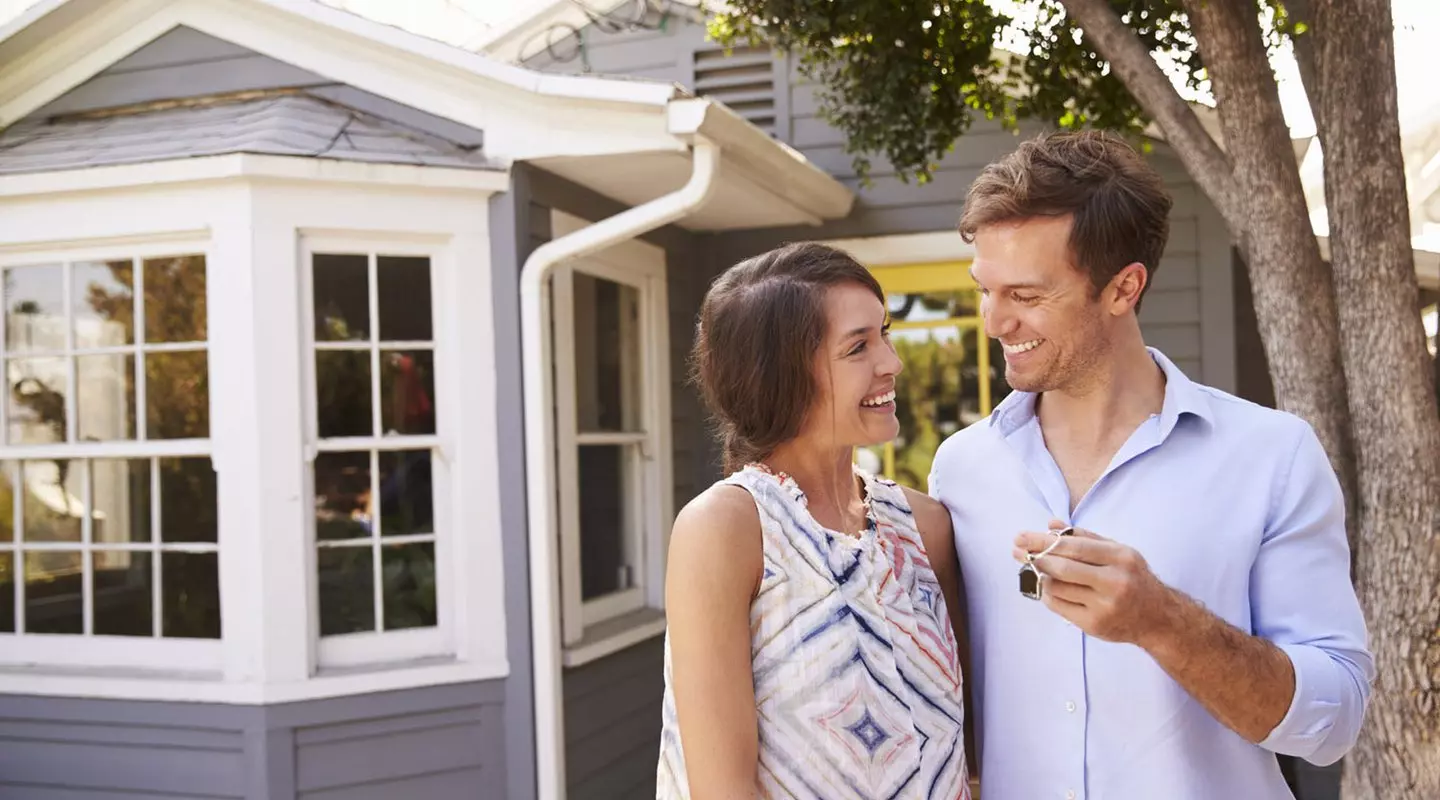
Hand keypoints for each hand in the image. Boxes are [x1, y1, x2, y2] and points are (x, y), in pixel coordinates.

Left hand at [1013, 521, 1178, 645]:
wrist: (1157, 618)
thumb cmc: (1133, 578)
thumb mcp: (1117, 552)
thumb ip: (1084, 536)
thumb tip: (1051, 524)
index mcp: (1120, 557)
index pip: (1073, 546)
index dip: (1043, 541)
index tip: (1021, 537)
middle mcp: (1114, 581)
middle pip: (1063, 568)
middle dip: (1034, 557)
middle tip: (1017, 551)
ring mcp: (1104, 606)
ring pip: (1058, 588)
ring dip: (1039, 576)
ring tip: (1032, 568)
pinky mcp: (1094, 625)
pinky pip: (1059, 606)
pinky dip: (1047, 594)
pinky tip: (1046, 587)